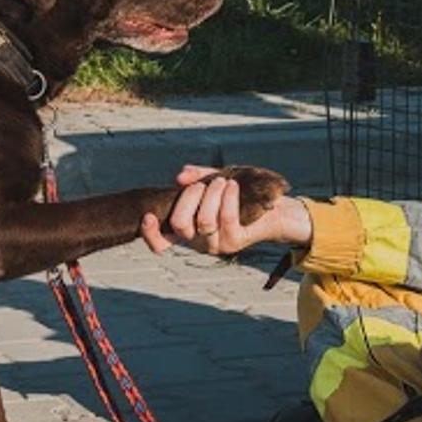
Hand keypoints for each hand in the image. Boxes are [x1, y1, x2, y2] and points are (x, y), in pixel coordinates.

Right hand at [140, 165, 311, 254]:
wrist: (274, 208)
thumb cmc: (240, 194)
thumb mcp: (215, 182)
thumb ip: (197, 178)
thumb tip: (180, 177)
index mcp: (188, 230)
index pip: (161, 242)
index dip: (151, 234)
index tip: (147, 216)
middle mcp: (198, 241)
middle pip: (180, 224)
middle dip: (189, 197)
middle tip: (204, 185)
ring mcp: (217, 244)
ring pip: (204, 221)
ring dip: (211, 194)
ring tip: (221, 182)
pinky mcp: (235, 241)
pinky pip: (225, 218)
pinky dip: (226, 197)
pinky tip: (232, 186)